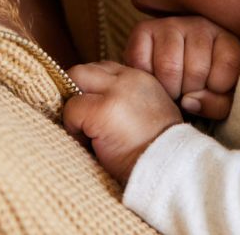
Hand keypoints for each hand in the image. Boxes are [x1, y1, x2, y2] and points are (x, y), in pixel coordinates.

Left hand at [63, 61, 181, 183]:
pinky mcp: (102, 110)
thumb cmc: (157, 151)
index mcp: (142, 79)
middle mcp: (129, 79)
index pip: (103, 70)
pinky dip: (73, 127)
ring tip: (87, 133)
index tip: (94, 112)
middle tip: (83, 121)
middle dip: (76, 93)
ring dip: (74, 108)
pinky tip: (90, 144)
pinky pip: (71, 109)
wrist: (168, 169)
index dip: (92, 90)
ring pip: (75, 81)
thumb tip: (94, 101)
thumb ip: (127, 100)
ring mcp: (115, 92)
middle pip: (83, 70)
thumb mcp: (150, 113)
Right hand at [124, 15, 239, 118]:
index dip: (217, 90)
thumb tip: (188, 101)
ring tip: (172, 88)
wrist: (173, 75)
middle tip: (187, 92)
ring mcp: (170, 25)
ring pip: (169, 67)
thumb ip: (217, 105)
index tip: (210, 91)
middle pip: (196, 70)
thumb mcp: (222, 99)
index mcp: (227, 39)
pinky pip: (141, 62)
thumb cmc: (202, 88)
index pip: (228, 67)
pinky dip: (147, 80)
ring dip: (168, 89)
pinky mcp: (143, 29)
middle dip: (190, 92)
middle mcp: (200, 26)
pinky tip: (154, 79)